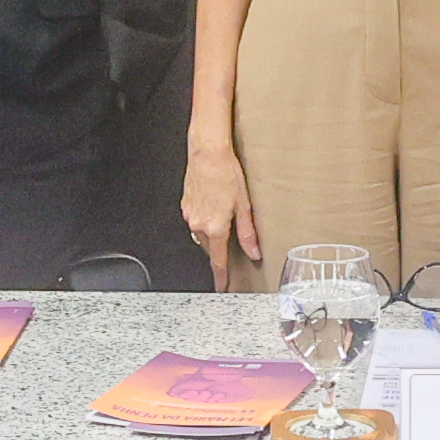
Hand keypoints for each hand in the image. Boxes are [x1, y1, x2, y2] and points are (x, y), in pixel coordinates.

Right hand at [181, 137, 260, 291]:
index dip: (221, 277)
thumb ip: (248, 233)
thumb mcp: (244, 205)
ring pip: (202, 234)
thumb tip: (253, 252)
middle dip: (220, 246)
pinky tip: (214, 203)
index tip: (222, 286)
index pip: (218, 261)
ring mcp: (189, 215)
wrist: (207, 153)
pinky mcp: (185, 206)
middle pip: (210, 247)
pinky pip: (196, 221)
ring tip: (223, 211)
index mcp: (215, 227)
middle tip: (231, 231)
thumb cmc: (226, 173)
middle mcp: (199, 224)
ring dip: (212, 232)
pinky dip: (205, 219)